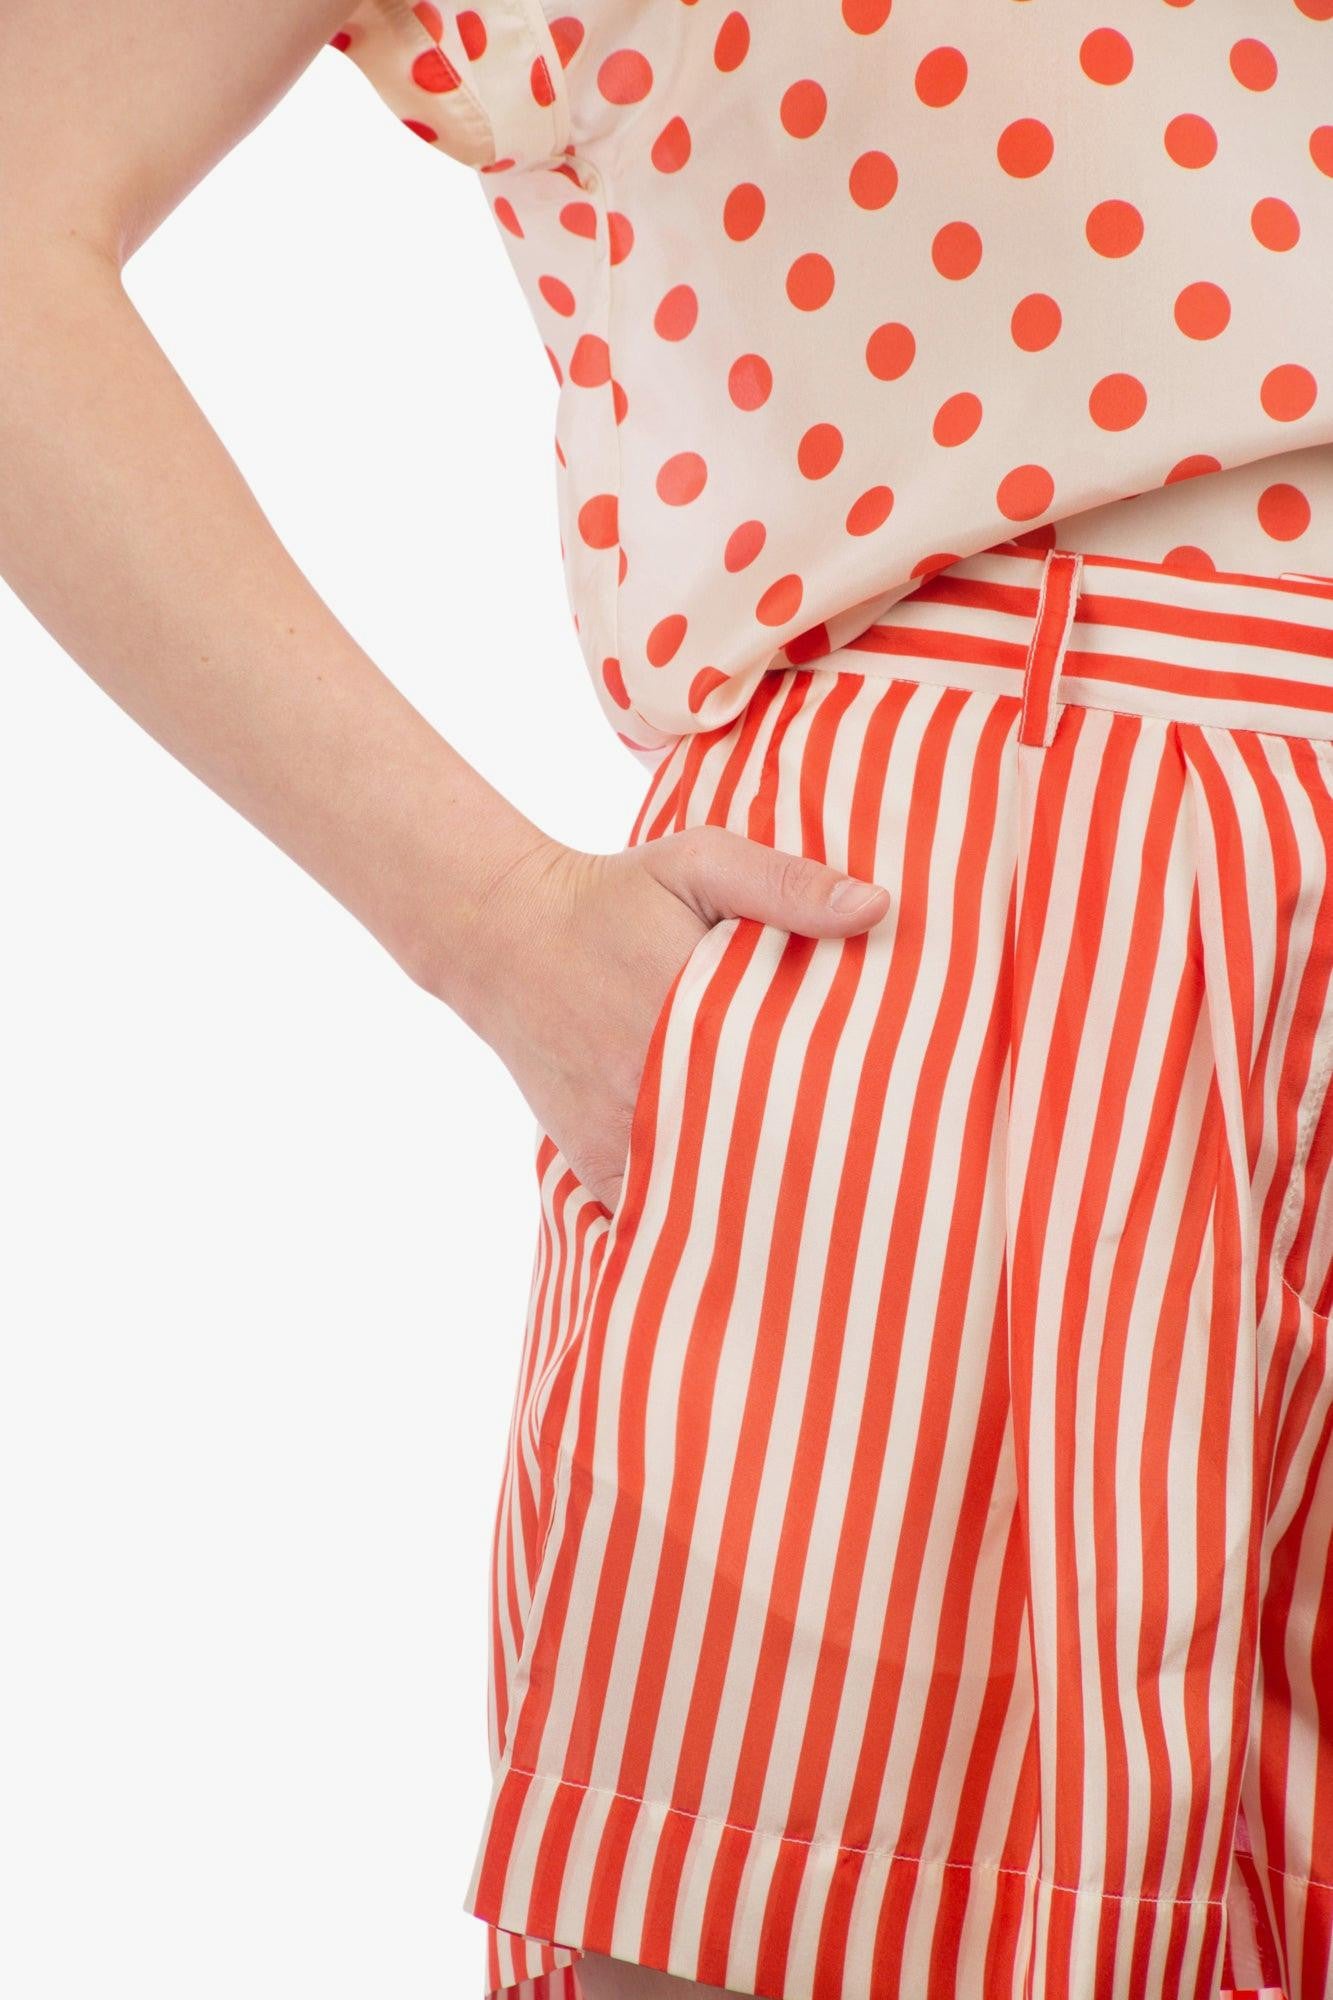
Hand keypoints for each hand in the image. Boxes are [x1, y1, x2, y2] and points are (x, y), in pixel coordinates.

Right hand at [471, 829, 890, 1213]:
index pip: (790, 1081)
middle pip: (758, 1151)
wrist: (507, 936)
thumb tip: (876, 909)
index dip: (845, 1110)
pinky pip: (651, 1218)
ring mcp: (620, 1132)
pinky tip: (744, 1235)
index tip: (892, 1125)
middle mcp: (653, 1084)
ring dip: (759, 1207)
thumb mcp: (699, 862)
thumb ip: (784, 882)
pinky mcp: (594, 1160)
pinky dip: (693, 1227)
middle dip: (814, 1167)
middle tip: (877, 1185)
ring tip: (825, 1222)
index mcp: (693, 1012)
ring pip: (706, 1198)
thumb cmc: (615, 896)